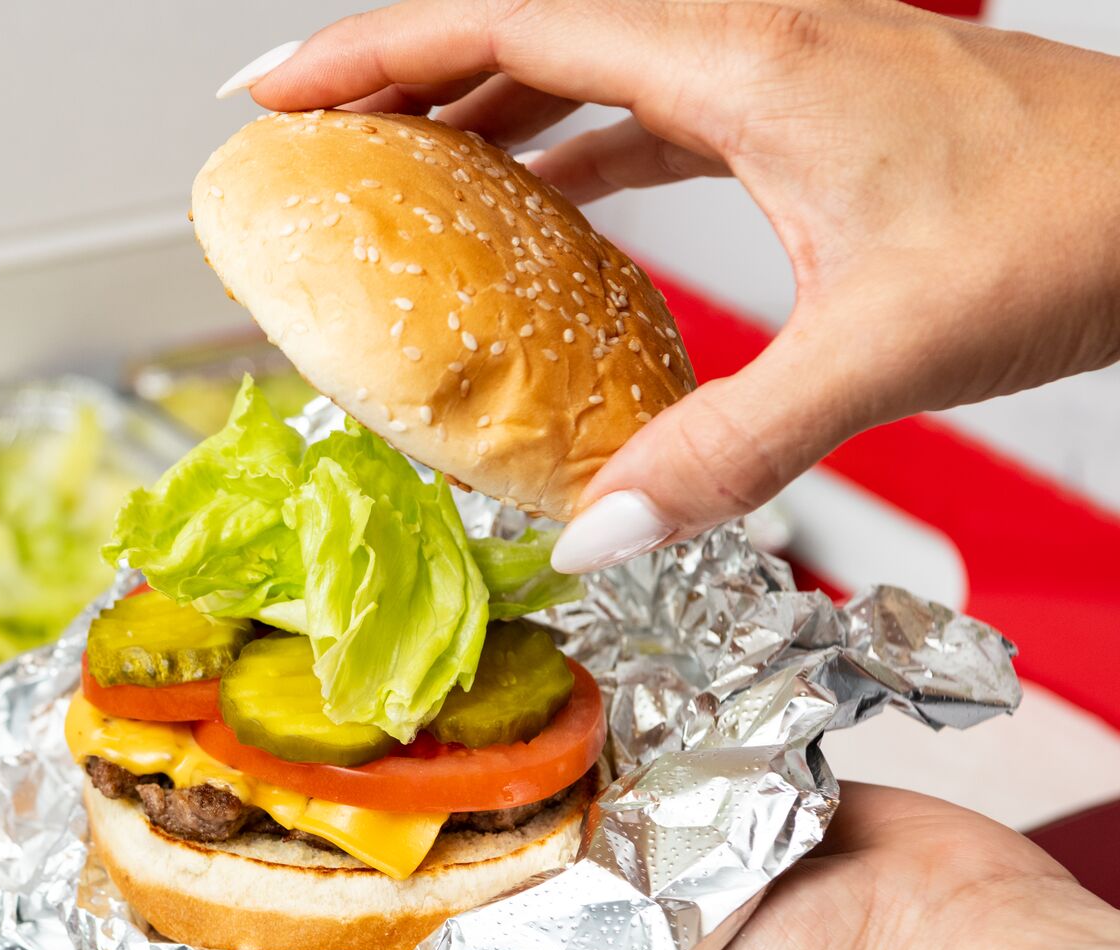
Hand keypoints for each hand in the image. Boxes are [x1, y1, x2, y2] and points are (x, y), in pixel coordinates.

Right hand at [220, 1, 1119, 571]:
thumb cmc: (1078, 226)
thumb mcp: (883, 350)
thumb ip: (726, 446)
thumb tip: (592, 534)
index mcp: (740, 57)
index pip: (512, 25)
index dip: (375, 52)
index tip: (275, 92)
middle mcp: (748, 37)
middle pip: (528, 28)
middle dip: (402, 72)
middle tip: (304, 135)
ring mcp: (779, 66)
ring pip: (586, 62)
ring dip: (482, 106)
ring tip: (393, 170)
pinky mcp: (807, 111)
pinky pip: (648, 111)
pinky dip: (569, 149)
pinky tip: (543, 208)